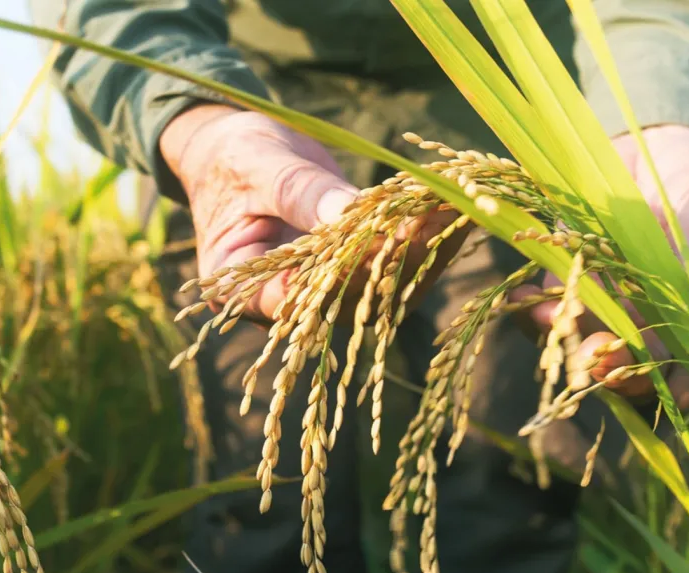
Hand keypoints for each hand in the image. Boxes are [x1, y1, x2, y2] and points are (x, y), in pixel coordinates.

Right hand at [160, 105, 464, 323]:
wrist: (240, 153)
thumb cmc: (233, 158)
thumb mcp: (256, 165)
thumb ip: (298, 192)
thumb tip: (348, 213)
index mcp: (243, 288)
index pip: (292, 298)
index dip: (338, 275)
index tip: (380, 241)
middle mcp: (288, 304)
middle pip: (347, 296)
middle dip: (394, 256)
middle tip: (435, 217)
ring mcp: (326, 291)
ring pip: (381, 287)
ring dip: (422, 249)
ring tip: (456, 206)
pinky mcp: (356, 272)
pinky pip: (394, 264)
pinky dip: (425, 236)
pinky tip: (453, 205)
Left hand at [511, 125, 688, 406]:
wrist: (648, 144)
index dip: (686, 374)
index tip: (665, 383)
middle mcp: (662, 315)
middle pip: (643, 358)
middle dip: (618, 364)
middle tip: (595, 359)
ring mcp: (615, 303)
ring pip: (594, 338)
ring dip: (570, 338)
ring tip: (550, 321)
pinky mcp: (576, 283)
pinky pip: (557, 307)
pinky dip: (537, 310)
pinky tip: (523, 300)